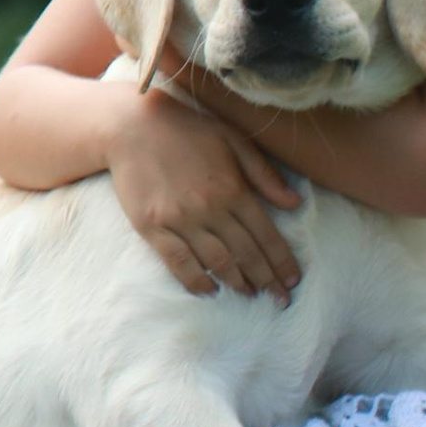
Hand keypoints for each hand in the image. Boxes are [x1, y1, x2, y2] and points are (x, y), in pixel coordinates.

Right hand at [105, 82, 301, 299]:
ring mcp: (178, 220)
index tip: (292, 281)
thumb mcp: (234, 140)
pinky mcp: (151, 226)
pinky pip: (178, 262)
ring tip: (249, 294)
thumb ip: (264, 173)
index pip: (266, 236)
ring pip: (216, 262)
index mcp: (233, 189)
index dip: (282, 262)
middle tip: (279, 300)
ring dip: (236, 283)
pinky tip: (209, 290)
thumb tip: (295, 203)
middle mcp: (209, 208)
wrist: (130, 126)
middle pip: (245, 254)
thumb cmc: (186, 130)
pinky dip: (195, 281)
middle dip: (266, 280)